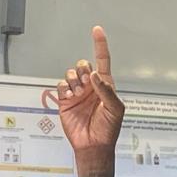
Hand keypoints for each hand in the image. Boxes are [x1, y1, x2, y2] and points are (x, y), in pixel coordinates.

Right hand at [58, 26, 124, 152]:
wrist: (93, 146)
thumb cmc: (108, 129)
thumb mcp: (115, 109)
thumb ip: (106, 90)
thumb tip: (95, 75)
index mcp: (105, 85)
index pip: (103, 60)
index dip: (100, 45)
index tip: (97, 30)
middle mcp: (91, 86)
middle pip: (84, 64)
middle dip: (83, 70)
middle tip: (87, 84)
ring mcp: (78, 93)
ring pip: (71, 73)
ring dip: (74, 80)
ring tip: (78, 94)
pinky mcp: (65, 100)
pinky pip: (61, 85)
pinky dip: (65, 88)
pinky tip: (70, 97)